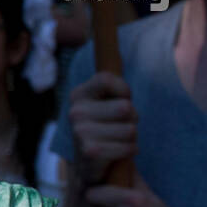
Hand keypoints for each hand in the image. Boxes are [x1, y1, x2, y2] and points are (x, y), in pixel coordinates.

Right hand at [68, 71, 137, 185]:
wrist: (92, 167)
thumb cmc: (106, 130)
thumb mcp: (107, 103)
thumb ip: (113, 83)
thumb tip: (108, 38)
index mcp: (77, 95)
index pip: (108, 79)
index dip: (123, 91)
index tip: (120, 101)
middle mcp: (74, 112)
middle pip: (126, 107)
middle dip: (131, 120)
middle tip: (118, 129)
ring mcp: (80, 132)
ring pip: (130, 129)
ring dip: (131, 138)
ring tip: (117, 142)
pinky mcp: (90, 152)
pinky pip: (128, 146)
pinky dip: (129, 152)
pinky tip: (117, 155)